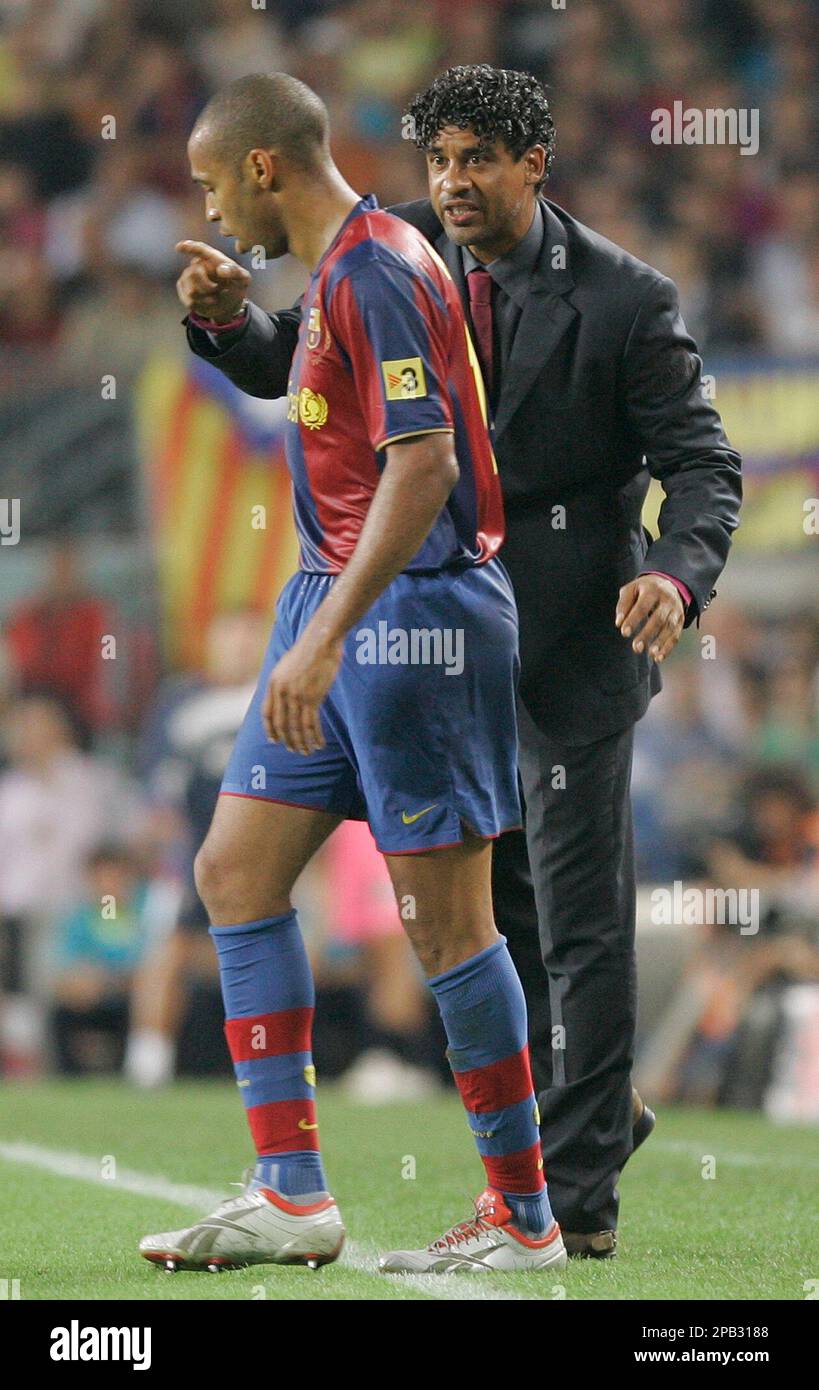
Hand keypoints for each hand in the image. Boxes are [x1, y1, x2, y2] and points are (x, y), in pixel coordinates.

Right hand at [175, 240, 250, 322]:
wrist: (230, 303)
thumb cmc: (236, 285)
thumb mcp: (243, 279)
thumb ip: (235, 271)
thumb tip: (220, 270)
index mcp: (212, 258)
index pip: (200, 249)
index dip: (189, 247)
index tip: (179, 247)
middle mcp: (198, 264)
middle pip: (194, 273)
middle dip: (207, 286)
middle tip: (217, 289)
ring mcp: (188, 276)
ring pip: (191, 290)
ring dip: (205, 297)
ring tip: (214, 298)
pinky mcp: (183, 289)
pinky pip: (188, 300)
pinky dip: (200, 305)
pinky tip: (206, 302)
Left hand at [262, 628, 343, 753]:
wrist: (321, 641)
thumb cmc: (308, 650)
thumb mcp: (287, 665)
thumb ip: (283, 681)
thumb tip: (285, 694)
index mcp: (273, 683)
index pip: (267, 713)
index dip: (270, 729)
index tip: (274, 740)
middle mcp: (282, 692)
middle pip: (282, 724)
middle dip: (288, 740)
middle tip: (295, 750)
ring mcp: (297, 695)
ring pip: (297, 727)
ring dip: (303, 742)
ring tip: (308, 752)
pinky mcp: (312, 697)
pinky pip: (312, 723)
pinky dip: (316, 736)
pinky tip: (320, 743)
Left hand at [615, 575, 684, 662]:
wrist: (668, 583)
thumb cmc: (644, 589)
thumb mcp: (631, 589)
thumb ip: (623, 604)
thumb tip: (619, 623)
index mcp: (652, 590)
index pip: (642, 607)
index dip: (633, 620)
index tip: (624, 632)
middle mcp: (667, 600)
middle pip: (658, 619)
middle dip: (647, 634)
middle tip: (636, 647)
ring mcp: (676, 610)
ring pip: (669, 628)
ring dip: (660, 642)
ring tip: (650, 654)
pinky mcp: (680, 620)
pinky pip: (676, 635)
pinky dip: (668, 648)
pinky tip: (658, 658)